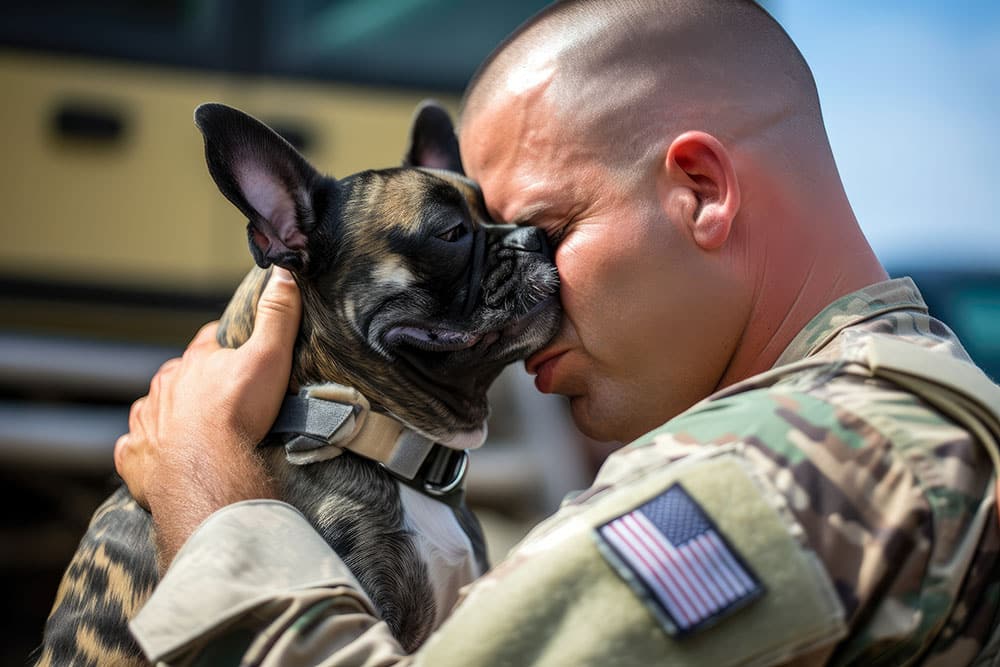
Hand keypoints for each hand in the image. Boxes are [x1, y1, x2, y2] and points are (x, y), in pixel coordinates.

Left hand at [114, 267, 301, 566]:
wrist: (206, 471)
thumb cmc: (237, 413)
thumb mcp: (269, 356)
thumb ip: (277, 315)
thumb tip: (282, 270)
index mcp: (193, 362)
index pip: (208, 342)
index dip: (224, 345)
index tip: (239, 352)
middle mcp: (163, 388)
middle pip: (180, 377)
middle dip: (197, 383)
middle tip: (224, 399)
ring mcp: (145, 423)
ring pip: (156, 409)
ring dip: (171, 415)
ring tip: (196, 430)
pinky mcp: (136, 458)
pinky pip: (136, 448)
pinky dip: (148, 449)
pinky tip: (162, 456)